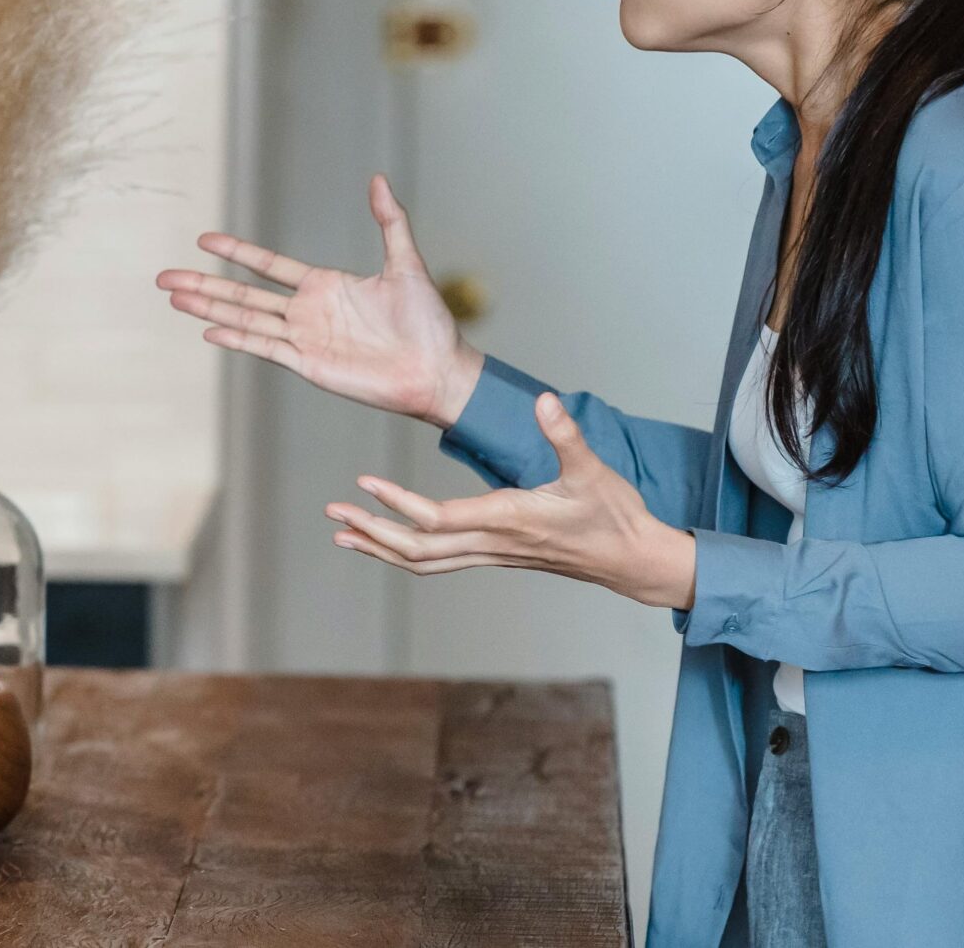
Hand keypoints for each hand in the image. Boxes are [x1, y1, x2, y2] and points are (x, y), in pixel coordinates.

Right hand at [156, 174, 483, 426]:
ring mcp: (304, 339)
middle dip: (203, 283)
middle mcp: (307, 312)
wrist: (438, 369)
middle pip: (242, 293)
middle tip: (164, 277)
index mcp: (325, 286)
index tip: (204, 239)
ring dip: (207, 309)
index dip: (237, 251)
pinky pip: (264, 348)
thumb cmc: (428, 321)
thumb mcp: (407, 262)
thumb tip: (379, 178)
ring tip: (173, 298)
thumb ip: (390, 221)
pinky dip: (235, 340)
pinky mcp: (308, 365)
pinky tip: (207, 331)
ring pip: (244, 319)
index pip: (268, 265)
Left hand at [325, 391, 699, 609]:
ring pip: (424, 562)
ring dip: (381, 548)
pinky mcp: (494, 555)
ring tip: (342, 534)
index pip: (440, 518)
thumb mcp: (592, 469)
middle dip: (372, 531)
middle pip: (418, 548)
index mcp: (509, 520)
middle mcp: (493, 543)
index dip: (399, 504)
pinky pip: (439, 562)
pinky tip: (385, 543)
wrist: (631, 560)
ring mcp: (491, 554)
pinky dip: (406, 554)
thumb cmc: (613, 514)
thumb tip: (545, 401)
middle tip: (332, 514)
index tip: (364, 485)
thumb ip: (565, 435)